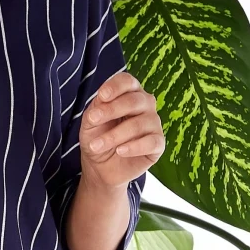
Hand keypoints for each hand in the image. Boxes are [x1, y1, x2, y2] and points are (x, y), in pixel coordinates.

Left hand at [79, 70, 164, 192]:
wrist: (101, 167)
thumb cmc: (98, 137)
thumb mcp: (91, 121)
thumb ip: (98, 107)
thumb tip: (103, 99)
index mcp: (129, 93)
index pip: (127, 82)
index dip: (115, 87)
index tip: (102, 96)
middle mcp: (145, 105)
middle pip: (134, 100)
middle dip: (111, 110)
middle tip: (93, 121)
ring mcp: (153, 124)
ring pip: (139, 124)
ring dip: (114, 135)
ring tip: (97, 146)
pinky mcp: (158, 144)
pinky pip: (151, 142)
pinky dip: (134, 147)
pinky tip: (119, 151)